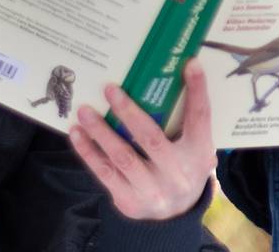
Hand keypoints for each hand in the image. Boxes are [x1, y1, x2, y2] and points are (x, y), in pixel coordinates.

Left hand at [69, 62, 214, 220]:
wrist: (175, 215)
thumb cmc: (181, 166)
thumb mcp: (194, 146)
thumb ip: (185, 119)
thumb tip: (174, 73)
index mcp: (199, 154)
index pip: (200, 118)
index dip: (197, 90)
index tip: (190, 63)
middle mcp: (178, 174)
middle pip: (151, 138)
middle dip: (128, 112)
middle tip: (109, 89)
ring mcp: (153, 191)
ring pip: (122, 157)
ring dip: (100, 131)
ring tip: (84, 111)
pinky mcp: (130, 201)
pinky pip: (105, 173)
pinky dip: (89, 152)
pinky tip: (77, 134)